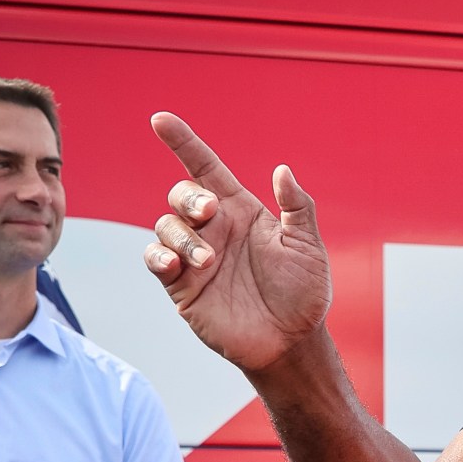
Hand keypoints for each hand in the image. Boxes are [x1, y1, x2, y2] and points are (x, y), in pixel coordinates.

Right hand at [143, 112, 331, 374]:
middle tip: (210, 212)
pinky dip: (158, 256)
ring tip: (208, 261)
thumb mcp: (308, 246)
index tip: (160, 120)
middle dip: (188, 196)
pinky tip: (176, 265)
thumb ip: (297, 207)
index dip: (183, 143)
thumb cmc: (303, 292)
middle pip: (180, 194)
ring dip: (182, 236)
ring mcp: (195, 256)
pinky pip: (154, 259)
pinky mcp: (182, 285)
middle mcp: (214, 228)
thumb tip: (282, 170)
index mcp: (241, 211)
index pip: (204, 168)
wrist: (291, 341)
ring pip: (164, 226)